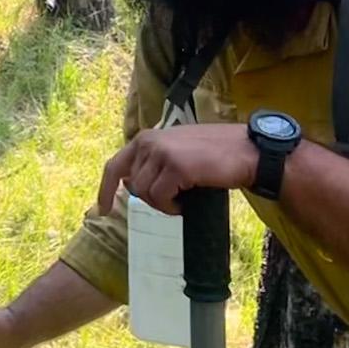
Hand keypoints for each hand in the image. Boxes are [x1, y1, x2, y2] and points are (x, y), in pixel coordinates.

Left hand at [96, 124, 257, 216]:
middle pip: (134, 186)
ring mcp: (161, 153)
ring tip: (184, 197)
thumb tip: (132, 184)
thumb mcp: (176, 151)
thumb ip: (153, 161)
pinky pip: (160, 198)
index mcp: (146, 138)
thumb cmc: (214, 154)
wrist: (247, 151)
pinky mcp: (175, 167)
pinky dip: (172, 207)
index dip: (105, 189)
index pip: (115, 165)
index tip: (101, 210)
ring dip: (164, 204)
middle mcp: (149, 142)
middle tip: (175, 200)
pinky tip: (188, 201)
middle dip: (153, 200)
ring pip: (145, 194)